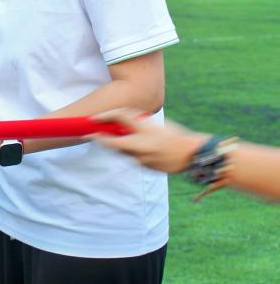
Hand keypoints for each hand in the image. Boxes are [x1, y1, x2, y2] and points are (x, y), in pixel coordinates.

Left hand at [90, 108, 207, 173]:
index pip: (119, 118)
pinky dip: (129, 153)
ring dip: (115, 146)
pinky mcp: (145, 167)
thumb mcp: (154, 124)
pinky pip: (132, 158)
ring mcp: (142, 159)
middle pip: (112, 144)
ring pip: (121, 152)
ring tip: (111, 139)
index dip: (104, 117)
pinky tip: (135, 148)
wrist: (192, 155)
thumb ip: (136, 124)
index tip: (93, 118)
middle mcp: (141, 146)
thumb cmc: (174, 135)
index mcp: (145, 130)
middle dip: (100, 139)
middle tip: (90, 134)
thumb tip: (118, 123)